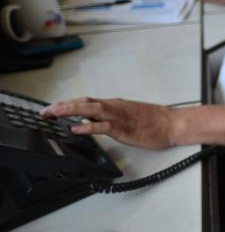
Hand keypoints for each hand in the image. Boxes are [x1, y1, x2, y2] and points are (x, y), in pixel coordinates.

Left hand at [40, 97, 175, 148]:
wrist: (173, 124)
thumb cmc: (156, 121)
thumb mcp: (130, 115)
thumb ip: (112, 117)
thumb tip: (94, 121)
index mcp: (115, 105)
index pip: (86, 101)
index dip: (68, 104)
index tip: (53, 109)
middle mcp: (114, 107)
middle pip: (84, 103)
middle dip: (62, 106)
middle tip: (45, 112)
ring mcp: (119, 117)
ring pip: (90, 110)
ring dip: (70, 111)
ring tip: (54, 114)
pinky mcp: (124, 129)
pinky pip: (103, 126)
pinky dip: (88, 127)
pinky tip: (76, 129)